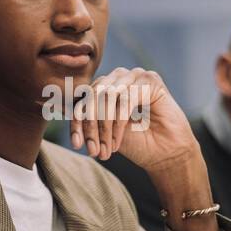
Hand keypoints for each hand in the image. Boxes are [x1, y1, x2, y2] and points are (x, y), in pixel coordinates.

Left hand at [69, 66, 195, 172]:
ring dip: (104, 127)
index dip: (77, 121)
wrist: (165, 154)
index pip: (84, 98)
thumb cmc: (136, 143)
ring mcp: (135, 75)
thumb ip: (88, 118)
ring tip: (106, 149)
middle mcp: (119, 77)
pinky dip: (118, 123)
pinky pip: (125, 99)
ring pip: (107, 96)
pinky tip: (117, 141)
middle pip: (93, 95)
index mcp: (106, 86)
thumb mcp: (104, 131)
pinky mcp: (151, 80)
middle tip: (93, 150)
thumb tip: (65, 110)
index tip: (76, 144)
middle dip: (90, 126)